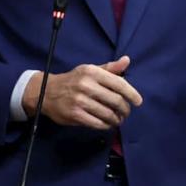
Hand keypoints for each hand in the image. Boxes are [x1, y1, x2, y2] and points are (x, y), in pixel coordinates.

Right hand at [26, 55, 142, 127]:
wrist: (47, 92)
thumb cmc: (74, 80)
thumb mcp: (90, 70)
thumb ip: (110, 68)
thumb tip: (127, 60)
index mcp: (92, 72)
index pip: (119, 84)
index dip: (132, 94)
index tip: (138, 101)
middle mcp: (86, 85)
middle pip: (115, 101)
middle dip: (125, 109)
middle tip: (126, 112)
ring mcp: (80, 101)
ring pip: (108, 114)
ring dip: (117, 119)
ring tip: (119, 119)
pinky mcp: (75, 115)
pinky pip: (97, 123)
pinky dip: (106, 125)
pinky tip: (108, 124)